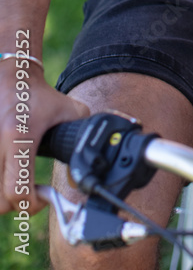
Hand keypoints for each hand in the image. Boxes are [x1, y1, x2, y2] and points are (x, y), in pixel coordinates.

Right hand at [0, 67, 89, 214]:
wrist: (12, 78)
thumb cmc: (38, 95)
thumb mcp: (68, 109)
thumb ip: (82, 129)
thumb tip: (93, 152)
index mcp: (18, 137)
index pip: (18, 190)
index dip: (32, 203)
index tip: (44, 196)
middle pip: (2, 202)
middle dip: (20, 204)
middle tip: (34, 193)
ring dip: (8, 196)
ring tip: (22, 184)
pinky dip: (0, 184)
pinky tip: (12, 174)